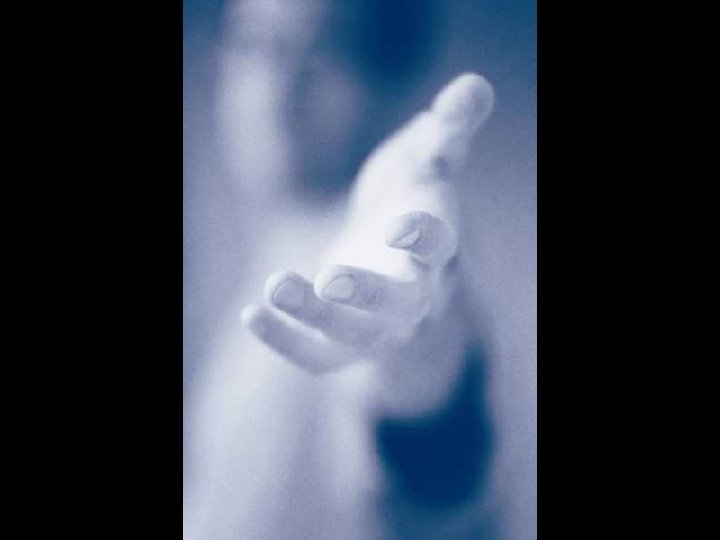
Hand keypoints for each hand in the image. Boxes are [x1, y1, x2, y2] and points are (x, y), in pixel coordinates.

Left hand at [241, 73, 493, 412]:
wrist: (397, 265)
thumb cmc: (411, 202)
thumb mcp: (427, 159)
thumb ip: (448, 126)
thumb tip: (474, 84)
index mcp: (437, 240)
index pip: (442, 242)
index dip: (426, 238)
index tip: (400, 227)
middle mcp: (416, 288)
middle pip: (404, 302)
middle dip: (373, 293)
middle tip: (335, 278)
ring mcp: (380, 321)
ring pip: (357, 333)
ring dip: (316, 315)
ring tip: (276, 285)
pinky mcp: (344, 341)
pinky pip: (318, 355)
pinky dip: (286, 340)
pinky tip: (251, 313)